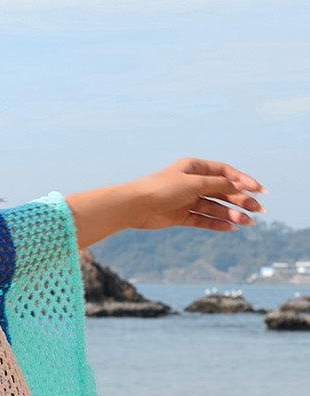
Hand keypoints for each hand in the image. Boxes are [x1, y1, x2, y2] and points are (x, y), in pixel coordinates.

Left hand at [128, 158, 266, 231]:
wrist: (136, 206)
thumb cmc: (163, 188)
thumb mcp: (194, 183)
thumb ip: (218, 185)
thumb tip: (240, 187)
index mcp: (195, 168)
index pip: (225, 172)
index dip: (243, 181)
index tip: (259, 190)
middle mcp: (192, 183)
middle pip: (222, 191)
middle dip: (241, 200)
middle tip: (258, 211)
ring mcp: (186, 200)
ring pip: (214, 207)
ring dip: (231, 214)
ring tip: (247, 223)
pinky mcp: (180, 216)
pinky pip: (203, 220)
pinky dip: (216, 224)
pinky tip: (231, 228)